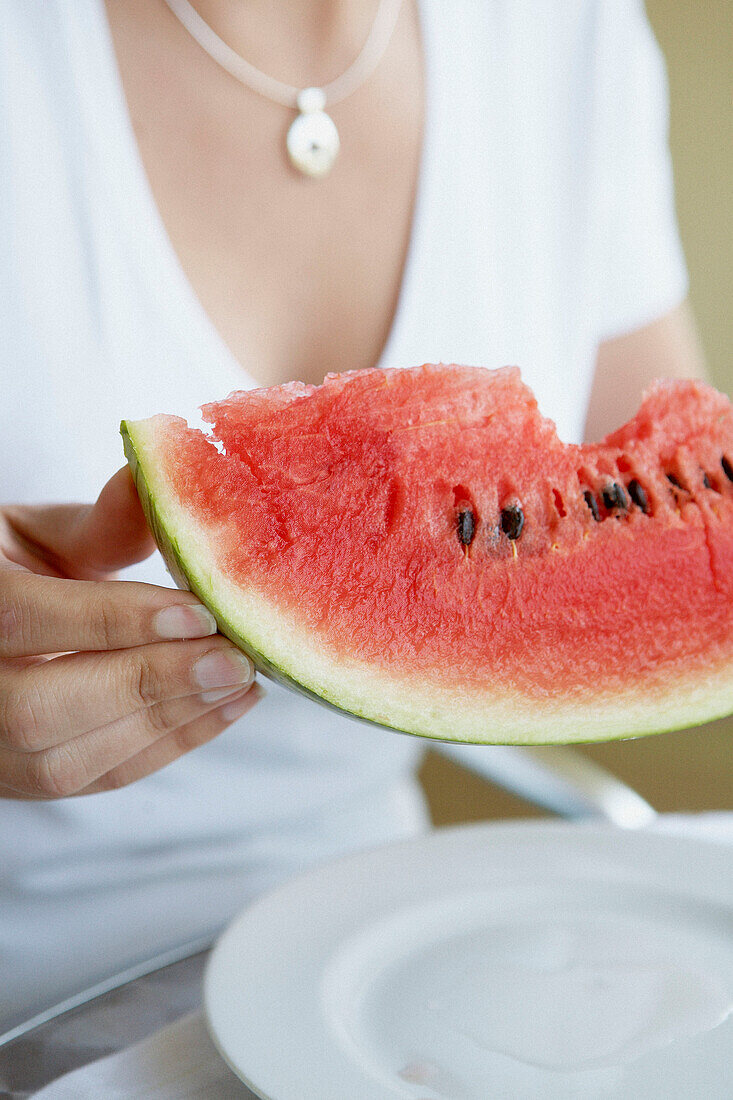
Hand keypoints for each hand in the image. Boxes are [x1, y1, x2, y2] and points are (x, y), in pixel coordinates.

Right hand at [0, 468, 259, 798]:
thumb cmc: (8, 565)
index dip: (112, 619)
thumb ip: (106, 523)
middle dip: (147, 684)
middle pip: (38, 708)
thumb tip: (184, 484)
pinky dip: (166, 747)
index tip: (197, 611)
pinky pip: (93, 780)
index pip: (23, 616)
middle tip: (234, 658)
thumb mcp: (39, 532)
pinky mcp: (17, 782)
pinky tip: (224, 707)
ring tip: (240, 681)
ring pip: (65, 761)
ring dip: (168, 722)